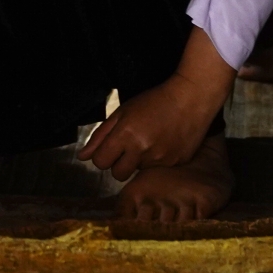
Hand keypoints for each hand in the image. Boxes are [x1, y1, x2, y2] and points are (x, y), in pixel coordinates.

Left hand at [78, 27, 234, 179]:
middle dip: (118, 164)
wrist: (191, 98)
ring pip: (138, 172)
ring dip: (139, 161)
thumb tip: (82, 156)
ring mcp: (160, 160)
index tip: (111, 147)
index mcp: (125, 135)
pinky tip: (164, 144)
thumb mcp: (123, 112)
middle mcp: (141, 150)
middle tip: (128, 148)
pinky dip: (157, 160)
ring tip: (149, 142)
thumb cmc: (154, 101)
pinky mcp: (175, 164)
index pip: (100, 162)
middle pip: (117, 174)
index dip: (102, 156)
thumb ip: (100, 136)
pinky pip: (157, 170)